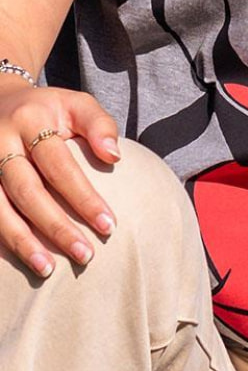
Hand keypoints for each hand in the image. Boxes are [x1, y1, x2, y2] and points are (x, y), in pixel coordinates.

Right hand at [0, 84, 120, 276]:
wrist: (0, 99)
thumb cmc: (51, 111)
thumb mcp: (77, 104)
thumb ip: (99, 125)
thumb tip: (113, 156)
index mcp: (29, 121)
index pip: (59, 165)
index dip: (83, 197)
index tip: (110, 226)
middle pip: (26, 190)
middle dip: (56, 226)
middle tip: (85, 255)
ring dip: (22, 241)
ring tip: (47, 270)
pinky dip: (3, 237)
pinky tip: (24, 258)